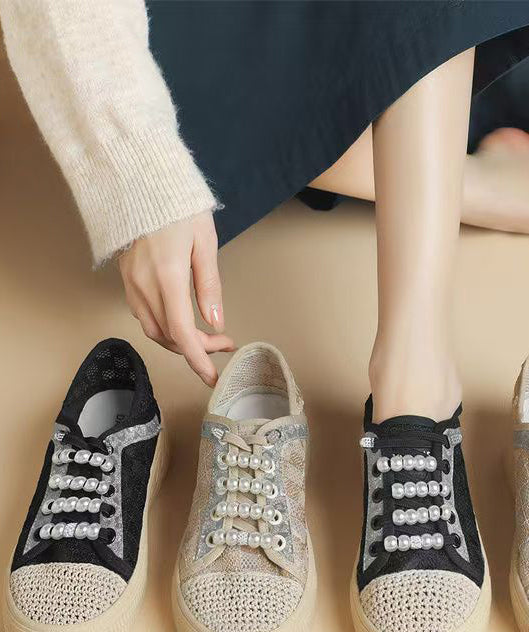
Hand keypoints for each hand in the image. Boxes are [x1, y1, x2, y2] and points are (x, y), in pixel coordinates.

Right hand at [118, 211, 234, 385]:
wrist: (139, 179)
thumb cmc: (177, 205)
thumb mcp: (204, 242)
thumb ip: (209, 286)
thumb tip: (216, 322)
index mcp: (167, 276)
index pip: (182, 332)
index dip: (198, 359)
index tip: (213, 377)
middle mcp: (144, 284)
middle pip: (169, 336)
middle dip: (197, 349)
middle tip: (223, 344)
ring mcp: (131, 282)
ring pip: (154, 329)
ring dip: (179, 340)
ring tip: (206, 336)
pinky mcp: (126, 277)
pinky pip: (143, 314)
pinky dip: (164, 326)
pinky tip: (181, 319)